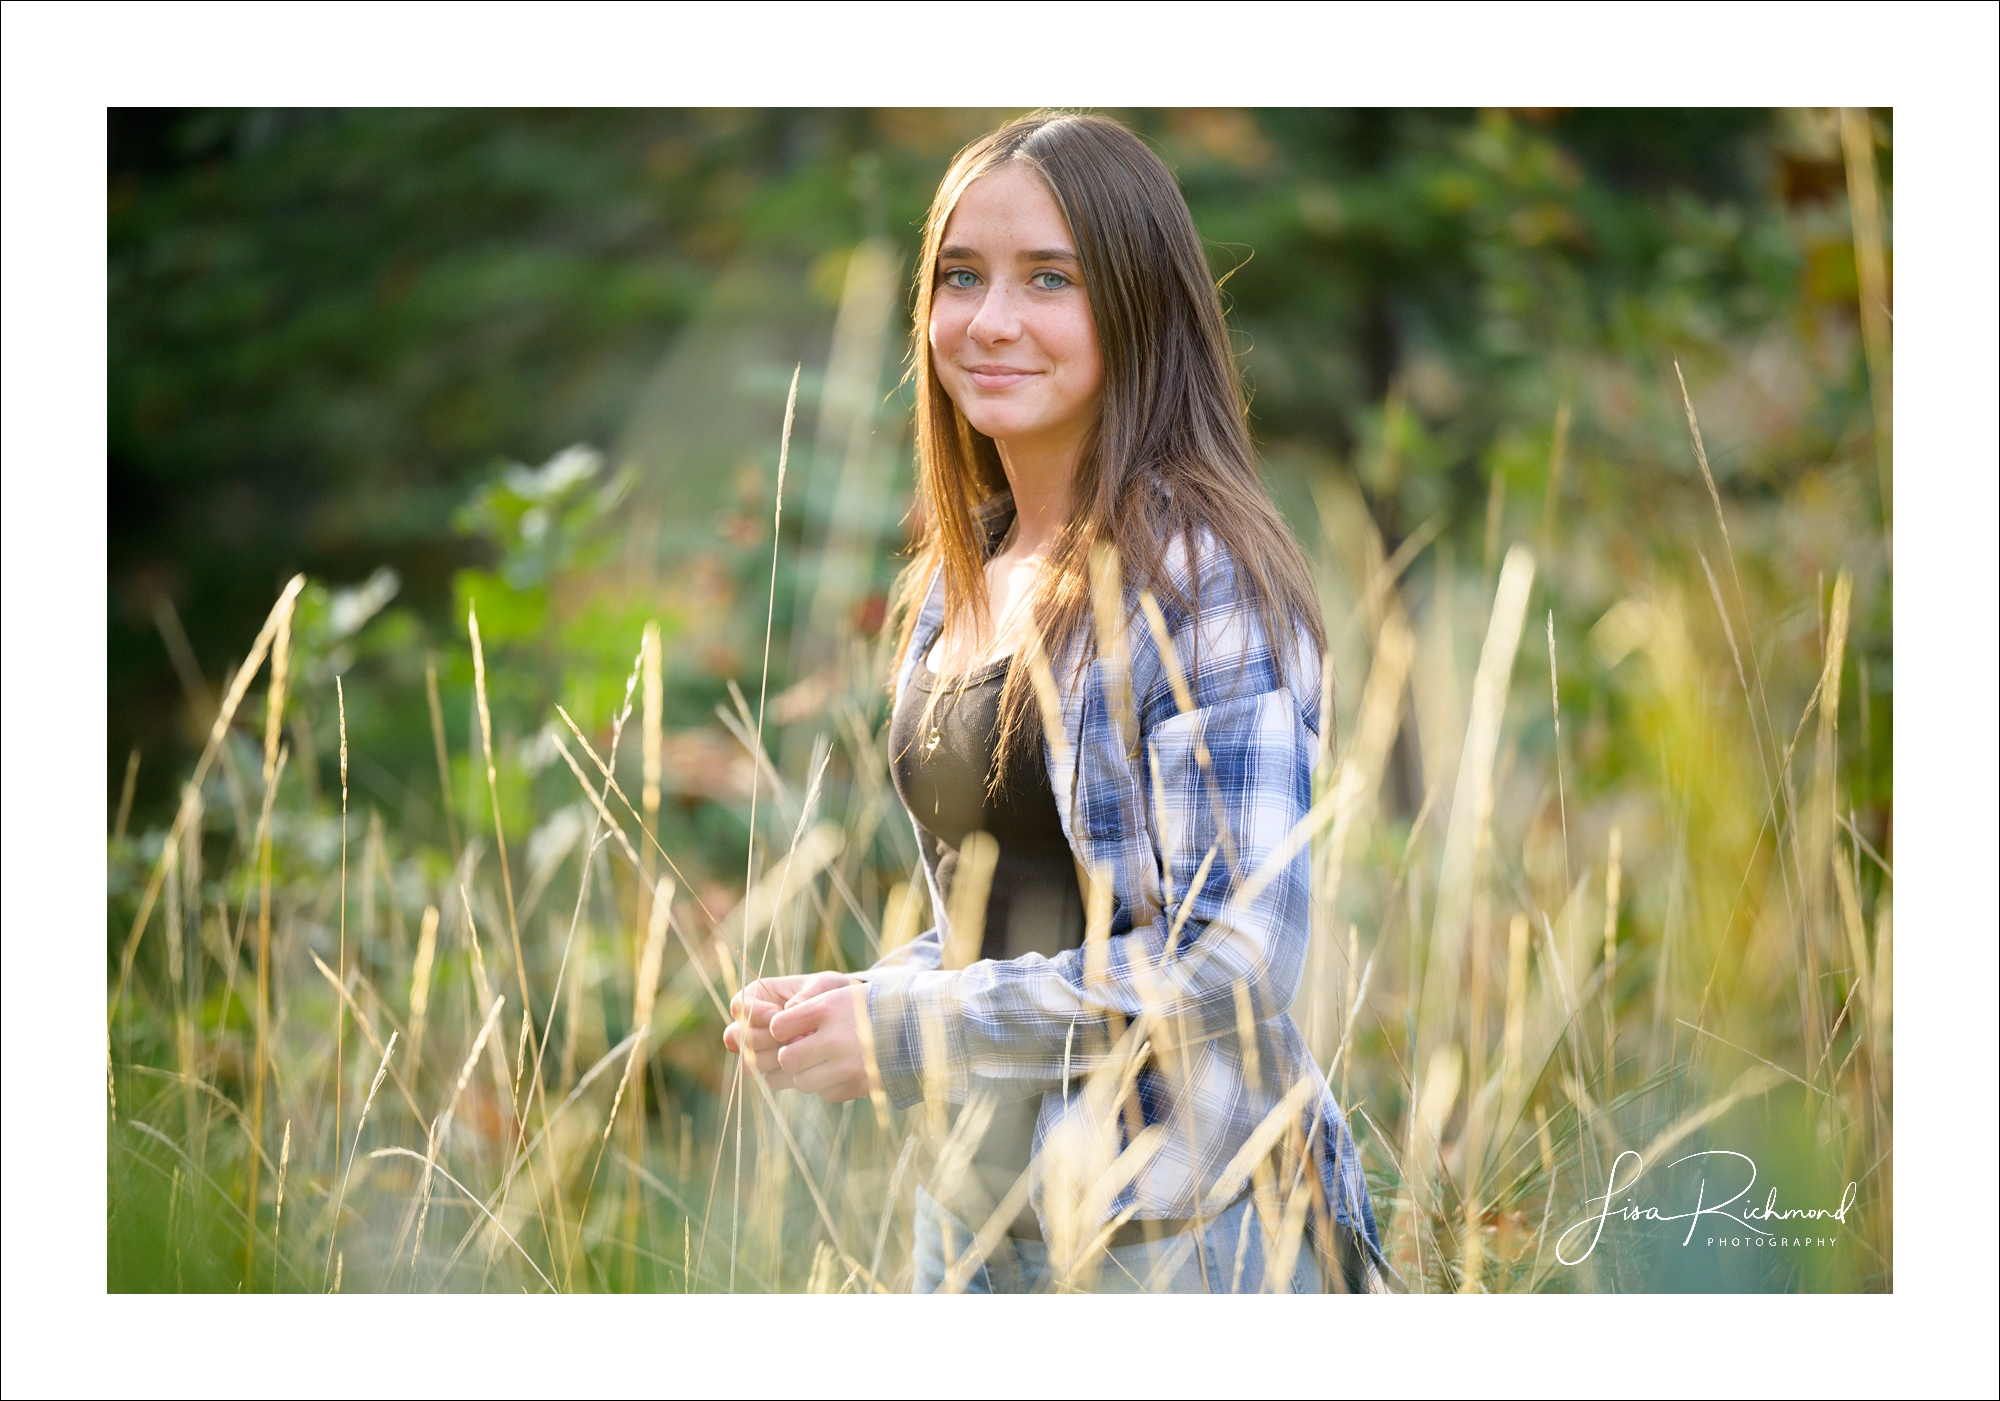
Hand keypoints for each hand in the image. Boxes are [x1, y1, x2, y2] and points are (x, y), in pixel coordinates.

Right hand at [722, 973, 857, 1090]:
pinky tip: (806, 1064)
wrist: (849, 1018)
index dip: (753, 1012)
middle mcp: (755, 1025)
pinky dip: (786, 1074)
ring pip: (749, 1062)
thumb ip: (808, 993)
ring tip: (799, 1050)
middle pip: (736, 1037)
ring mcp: (764, 1050)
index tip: (777, 1012)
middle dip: (761, 1038)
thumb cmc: (832, 993)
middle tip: (788, 1036)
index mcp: (759, 996)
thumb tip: (789, 1008)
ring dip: (772, 1058)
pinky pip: (770, 1079)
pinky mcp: (778, 1070)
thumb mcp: (825, 985)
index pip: (739, 1005)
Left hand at [768, 980, 874, 1103]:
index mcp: (829, 1008)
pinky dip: (829, 1086)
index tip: (788, 1030)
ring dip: (805, 1075)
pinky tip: (843, 1072)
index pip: (779, 1026)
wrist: (921, 1025)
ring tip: (818, 1064)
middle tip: (799, 1052)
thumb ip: (808, 1011)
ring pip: (802, 1082)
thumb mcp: (841, 996)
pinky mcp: (860, 1085)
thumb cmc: (873, 1008)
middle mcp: (836, 1038)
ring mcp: (849, 1065)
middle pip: (786, 1059)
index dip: (780, 1029)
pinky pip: (827, 1094)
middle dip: (788, 1058)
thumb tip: (774, 1034)